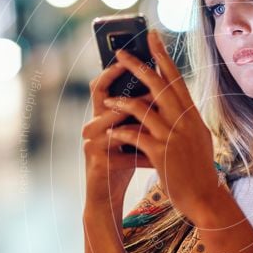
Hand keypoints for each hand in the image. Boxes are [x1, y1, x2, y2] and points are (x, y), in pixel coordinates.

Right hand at [82, 57, 155, 205]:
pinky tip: (160, 157)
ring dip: (137, 119)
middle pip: (104, 98)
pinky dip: (144, 155)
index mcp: (100, 117)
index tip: (134, 57)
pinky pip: (124, 154)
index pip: (102, 86)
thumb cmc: (122, 162)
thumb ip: (138, 115)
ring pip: (113, 123)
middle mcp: (92, 126)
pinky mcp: (99, 162)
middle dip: (127, 88)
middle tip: (149, 80)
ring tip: (159, 116)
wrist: (106, 196)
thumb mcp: (131, 135)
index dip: (113, 70)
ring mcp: (92, 144)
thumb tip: (160, 89)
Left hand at [102, 29, 219, 221]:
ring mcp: (172, 136)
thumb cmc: (199, 170)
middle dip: (137, 66)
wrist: (204, 197)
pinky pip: (135, 136)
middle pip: (158, 85)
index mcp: (192, 115)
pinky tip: (111, 134)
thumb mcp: (198, 138)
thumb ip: (186, 119)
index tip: (152, 36)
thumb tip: (179, 102)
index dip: (162, 56)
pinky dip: (121, 133)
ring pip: (142, 109)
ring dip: (121, 102)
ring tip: (107, 101)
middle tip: (120, 52)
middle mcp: (183, 121)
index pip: (176, 78)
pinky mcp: (160, 153)